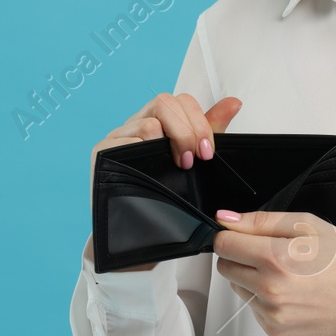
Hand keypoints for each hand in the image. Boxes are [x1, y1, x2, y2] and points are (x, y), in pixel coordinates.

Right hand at [84, 92, 244, 271]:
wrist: (140, 234)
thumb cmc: (166, 196)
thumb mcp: (193, 160)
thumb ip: (210, 130)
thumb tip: (234, 103)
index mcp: (157, 123)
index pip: (179, 101)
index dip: (198, 121)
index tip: (207, 152)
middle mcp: (135, 125)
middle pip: (164, 102)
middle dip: (188, 131)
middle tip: (195, 160)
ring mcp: (117, 137)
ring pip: (149, 123)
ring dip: (170, 145)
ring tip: (177, 168)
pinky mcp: (102, 153)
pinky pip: (127, 140)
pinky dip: (144, 152)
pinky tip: (152, 172)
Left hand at [212, 209, 335, 335]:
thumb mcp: (307, 225)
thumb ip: (261, 221)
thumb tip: (227, 219)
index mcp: (276, 259)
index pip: (222, 244)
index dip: (230, 234)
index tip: (242, 234)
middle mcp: (269, 289)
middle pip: (225, 266)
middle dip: (239, 255)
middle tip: (269, 252)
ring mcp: (271, 313)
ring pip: (237, 287)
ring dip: (251, 277)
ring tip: (284, 273)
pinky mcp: (274, 329)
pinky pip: (252, 307)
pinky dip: (263, 298)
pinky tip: (289, 291)